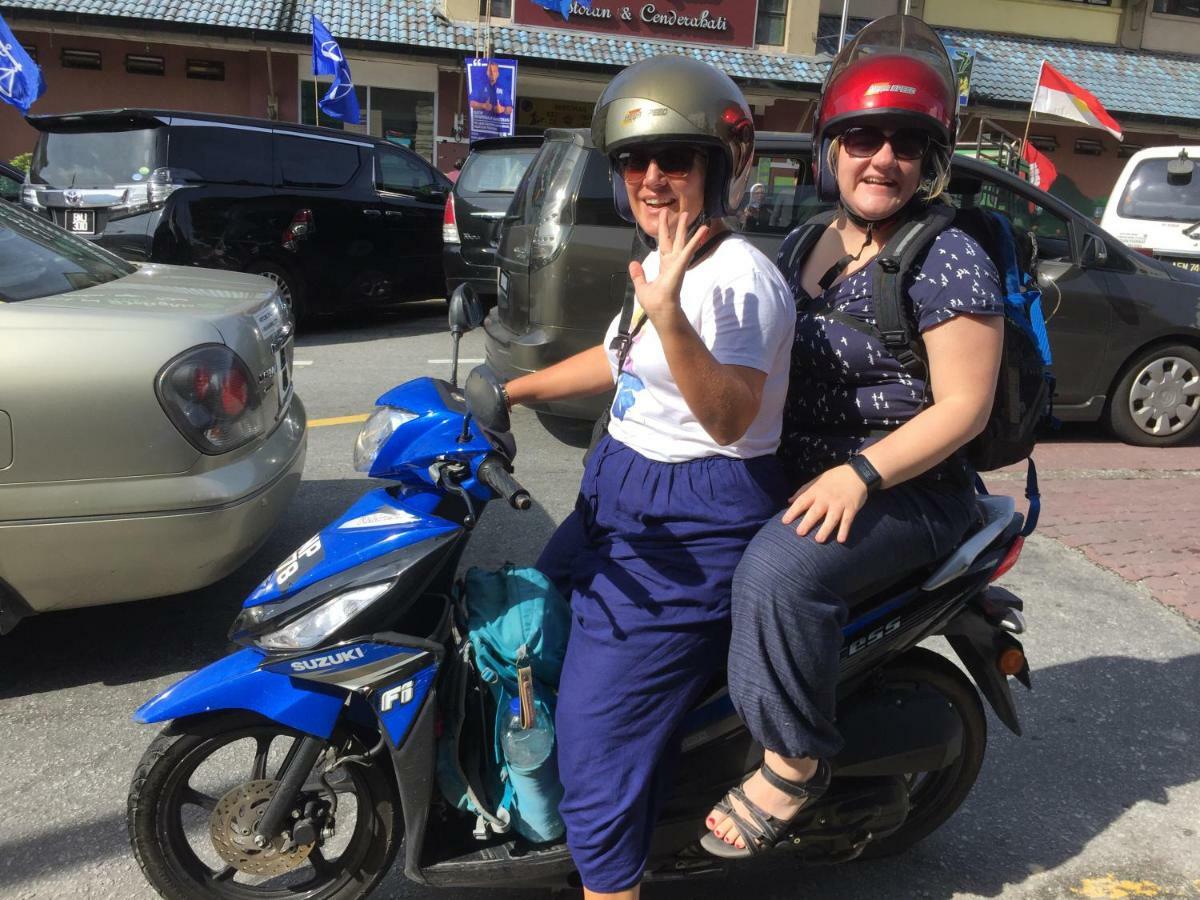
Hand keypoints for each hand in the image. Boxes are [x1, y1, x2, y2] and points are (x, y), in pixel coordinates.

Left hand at [628, 209, 709, 325]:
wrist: (660, 311)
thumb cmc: (654, 303)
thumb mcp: (641, 287)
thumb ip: (638, 275)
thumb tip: (633, 263)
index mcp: (664, 266)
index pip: (664, 244)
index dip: (664, 231)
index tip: (663, 217)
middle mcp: (672, 263)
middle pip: (674, 239)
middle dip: (676, 225)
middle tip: (680, 212)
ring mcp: (678, 264)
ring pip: (683, 241)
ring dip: (686, 228)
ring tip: (688, 214)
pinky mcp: (680, 266)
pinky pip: (689, 250)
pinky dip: (695, 239)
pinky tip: (704, 228)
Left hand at [781, 465, 869, 543]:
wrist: (857, 473)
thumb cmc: (833, 478)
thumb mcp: (816, 480)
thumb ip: (803, 490)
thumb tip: (789, 501)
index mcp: (816, 491)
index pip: (802, 501)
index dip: (793, 511)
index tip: (784, 521)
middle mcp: (827, 498)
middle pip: (816, 511)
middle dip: (808, 522)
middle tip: (799, 533)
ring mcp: (840, 504)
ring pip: (832, 518)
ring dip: (825, 529)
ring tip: (818, 540)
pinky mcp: (851, 508)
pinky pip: (847, 520)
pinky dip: (844, 530)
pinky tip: (840, 540)